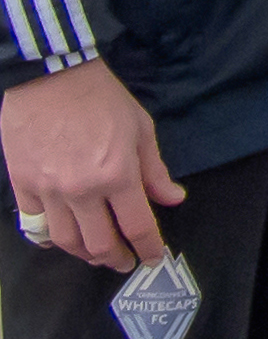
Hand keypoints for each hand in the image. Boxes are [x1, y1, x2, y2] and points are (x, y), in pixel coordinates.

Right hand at [2, 59, 184, 271]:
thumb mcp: (140, 128)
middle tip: (126, 262)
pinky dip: (50, 239)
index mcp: (117, 175)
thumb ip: (155, 170)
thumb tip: (173, 199)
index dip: (149, 247)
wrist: (48, 75)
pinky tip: (63, 239)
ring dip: (85, 255)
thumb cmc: (100, 97)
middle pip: (101, 244)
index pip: (137, 227)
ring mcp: (49, 191)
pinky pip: (35, 227)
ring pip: (68, 242)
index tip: (153, 256)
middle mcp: (82, 191)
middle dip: (118, 259)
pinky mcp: (23, 186)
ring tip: (97, 255)